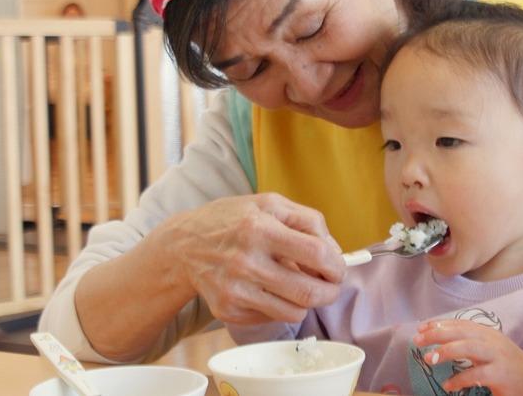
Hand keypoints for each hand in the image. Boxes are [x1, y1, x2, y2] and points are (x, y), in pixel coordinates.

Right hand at [158, 193, 345, 324]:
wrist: (183, 246)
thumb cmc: (232, 220)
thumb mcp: (270, 204)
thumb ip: (309, 221)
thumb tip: (335, 252)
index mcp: (260, 229)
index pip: (317, 255)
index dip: (337, 265)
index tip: (338, 268)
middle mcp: (247, 262)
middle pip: (309, 292)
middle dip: (331, 291)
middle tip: (332, 285)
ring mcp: (236, 291)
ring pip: (294, 311)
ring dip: (308, 301)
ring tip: (302, 285)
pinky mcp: (229, 311)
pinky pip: (272, 317)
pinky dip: (281, 306)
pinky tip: (272, 288)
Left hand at [413, 319, 522, 395]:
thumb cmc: (506, 365)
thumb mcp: (487, 349)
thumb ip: (467, 342)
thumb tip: (437, 337)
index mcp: (486, 333)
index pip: (459, 323)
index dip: (439, 324)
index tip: (420, 327)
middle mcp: (491, 340)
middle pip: (461, 332)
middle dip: (437, 333)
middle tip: (417, 339)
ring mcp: (497, 356)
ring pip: (468, 347)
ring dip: (446, 351)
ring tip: (429, 358)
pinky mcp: (501, 374)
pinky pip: (477, 374)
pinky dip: (460, 379)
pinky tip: (448, 385)